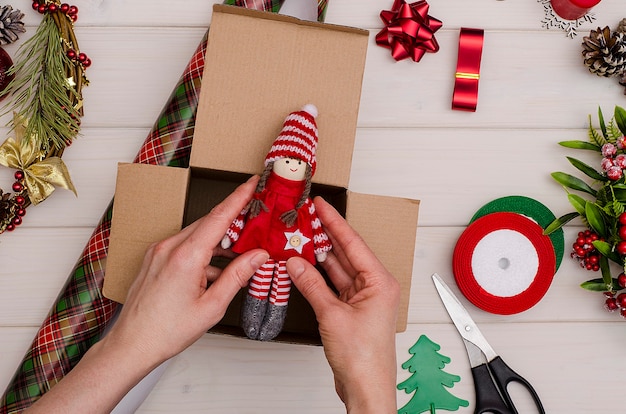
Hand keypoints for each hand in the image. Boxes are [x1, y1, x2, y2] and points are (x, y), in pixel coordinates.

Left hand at [25, 176, 268, 413]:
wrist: (132, 344)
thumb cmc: (167, 331)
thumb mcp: (212, 306)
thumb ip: (238, 276)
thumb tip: (258, 256)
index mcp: (186, 256)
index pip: (219, 217)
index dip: (239, 198)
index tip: (252, 183)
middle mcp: (169, 247)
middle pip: (208, 224)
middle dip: (233, 222)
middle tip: (255, 223)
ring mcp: (159, 252)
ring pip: (197, 235)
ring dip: (218, 242)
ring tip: (238, 258)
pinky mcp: (154, 259)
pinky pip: (184, 246)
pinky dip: (203, 253)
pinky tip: (215, 272)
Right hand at [287, 197, 399, 413]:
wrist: (366, 387)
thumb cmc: (363, 357)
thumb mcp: (331, 315)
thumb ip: (311, 285)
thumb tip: (295, 263)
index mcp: (380, 281)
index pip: (353, 242)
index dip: (335, 221)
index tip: (321, 205)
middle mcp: (374, 286)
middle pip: (346, 253)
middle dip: (325, 235)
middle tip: (306, 217)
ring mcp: (363, 298)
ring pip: (338, 269)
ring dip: (319, 256)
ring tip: (300, 237)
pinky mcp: (352, 310)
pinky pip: (334, 285)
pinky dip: (319, 276)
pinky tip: (304, 265)